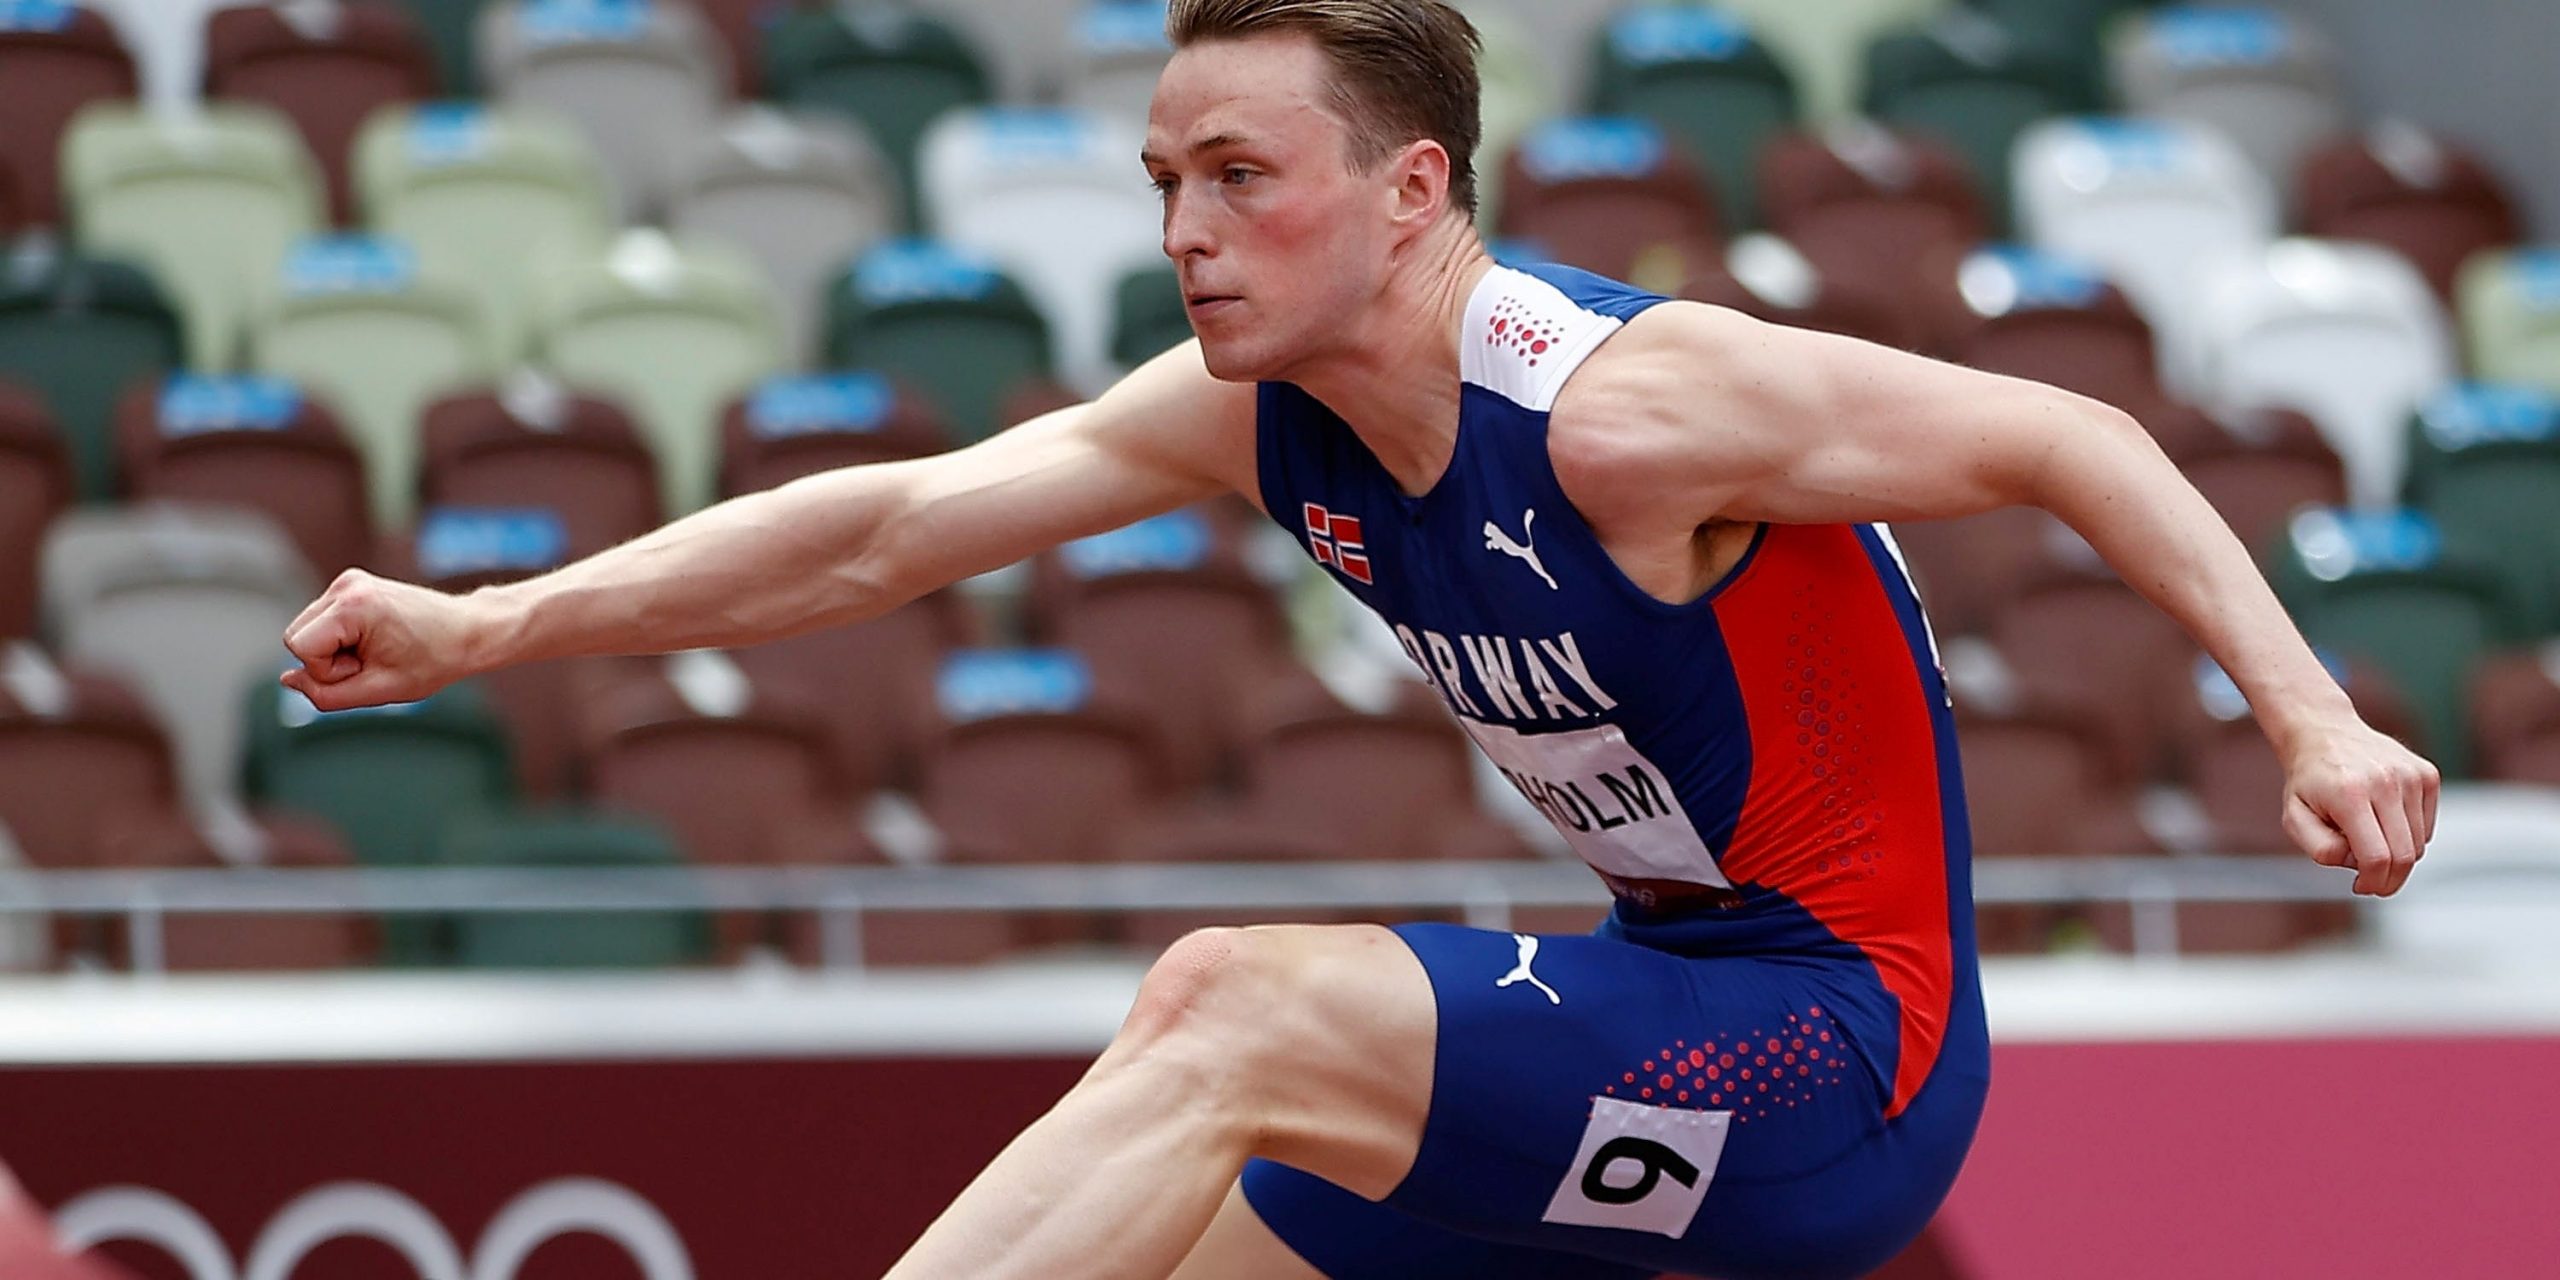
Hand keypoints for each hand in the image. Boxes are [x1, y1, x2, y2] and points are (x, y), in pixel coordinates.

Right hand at [279, 569, 491, 711]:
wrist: (468, 631)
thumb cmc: (434, 660)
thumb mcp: (379, 689)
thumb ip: (326, 694)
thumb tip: (287, 679)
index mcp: (353, 604)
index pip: (299, 647)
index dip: (327, 671)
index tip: (367, 667)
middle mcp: (346, 585)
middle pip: (296, 636)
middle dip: (328, 660)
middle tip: (373, 661)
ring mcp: (348, 581)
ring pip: (306, 630)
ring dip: (334, 650)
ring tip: (377, 650)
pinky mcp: (352, 586)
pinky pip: (322, 622)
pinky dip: (342, 638)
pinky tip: (376, 639)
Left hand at [2279, 717, 2439, 896]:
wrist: (2325, 732)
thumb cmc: (2309, 781)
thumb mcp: (2295, 817)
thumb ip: (2319, 847)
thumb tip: (2356, 863)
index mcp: (2350, 794)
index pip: (2376, 857)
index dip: (2372, 882)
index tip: (2362, 887)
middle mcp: (2386, 782)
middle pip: (2405, 855)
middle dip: (2390, 880)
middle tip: (2371, 883)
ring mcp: (2411, 775)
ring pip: (2418, 844)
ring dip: (2395, 854)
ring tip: (2366, 836)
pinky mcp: (2427, 774)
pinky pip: (2426, 826)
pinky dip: (2408, 835)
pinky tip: (2383, 820)